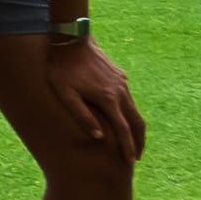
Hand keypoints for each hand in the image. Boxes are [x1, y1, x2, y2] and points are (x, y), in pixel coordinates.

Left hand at [51, 32, 144, 163]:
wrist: (71, 38)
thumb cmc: (61, 68)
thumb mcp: (65, 94)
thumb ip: (82, 115)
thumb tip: (98, 137)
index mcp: (108, 99)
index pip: (123, 129)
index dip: (128, 147)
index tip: (130, 161)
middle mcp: (120, 92)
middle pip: (137, 122)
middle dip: (138, 141)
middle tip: (136, 158)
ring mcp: (122, 83)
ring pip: (135, 110)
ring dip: (135, 127)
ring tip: (132, 142)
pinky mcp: (119, 75)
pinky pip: (129, 98)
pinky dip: (130, 113)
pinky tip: (123, 118)